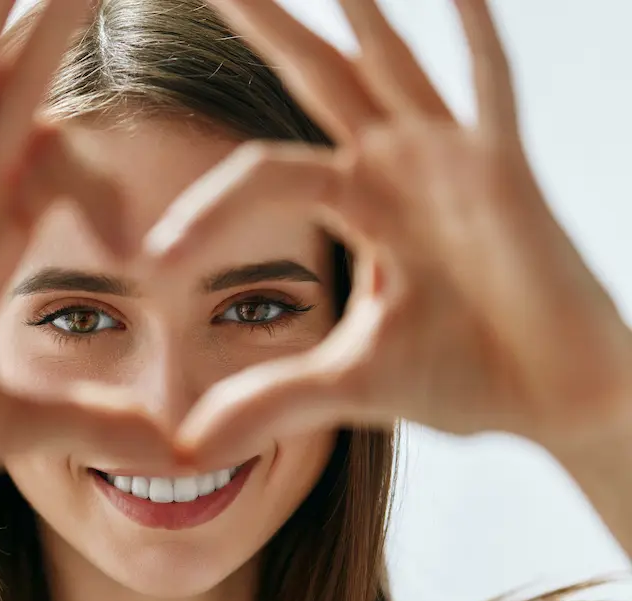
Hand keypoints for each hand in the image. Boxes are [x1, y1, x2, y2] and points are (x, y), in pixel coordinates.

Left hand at [147, 0, 631, 465]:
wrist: (556, 399)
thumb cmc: (465, 376)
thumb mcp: (348, 385)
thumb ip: (269, 402)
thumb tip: (186, 448)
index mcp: (354, 202)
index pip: (258, 177)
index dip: (205, 212)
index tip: (152, 259)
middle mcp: (394, 165)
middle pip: (312, 75)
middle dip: (264, 22)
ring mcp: (450, 159)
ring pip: (388, 62)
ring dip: (355, 8)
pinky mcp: (505, 171)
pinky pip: (489, 88)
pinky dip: (474, 35)